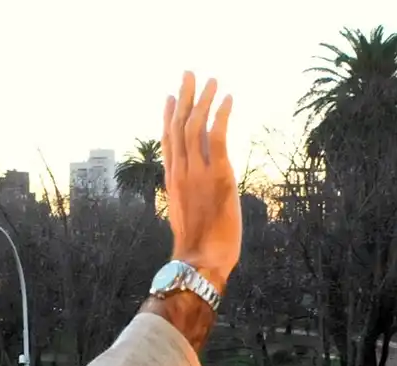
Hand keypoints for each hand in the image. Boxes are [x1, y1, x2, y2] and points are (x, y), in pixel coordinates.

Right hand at [162, 72, 238, 292]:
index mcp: (172, 181)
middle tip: (189, 75)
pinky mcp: (218, 175)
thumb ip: (191, 196)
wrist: (200, 260)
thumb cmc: (198, 248)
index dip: (169, 117)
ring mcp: (197, 172)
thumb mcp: (188, 216)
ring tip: (212, 80)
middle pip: (178, 126)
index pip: (168, 142)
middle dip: (184, 98)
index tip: (172, 97)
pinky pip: (218, 137)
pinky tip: (228, 99)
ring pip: (196, 126)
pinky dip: (222, 115)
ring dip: (204, 100)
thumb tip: (201, 188)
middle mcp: (181, 172)